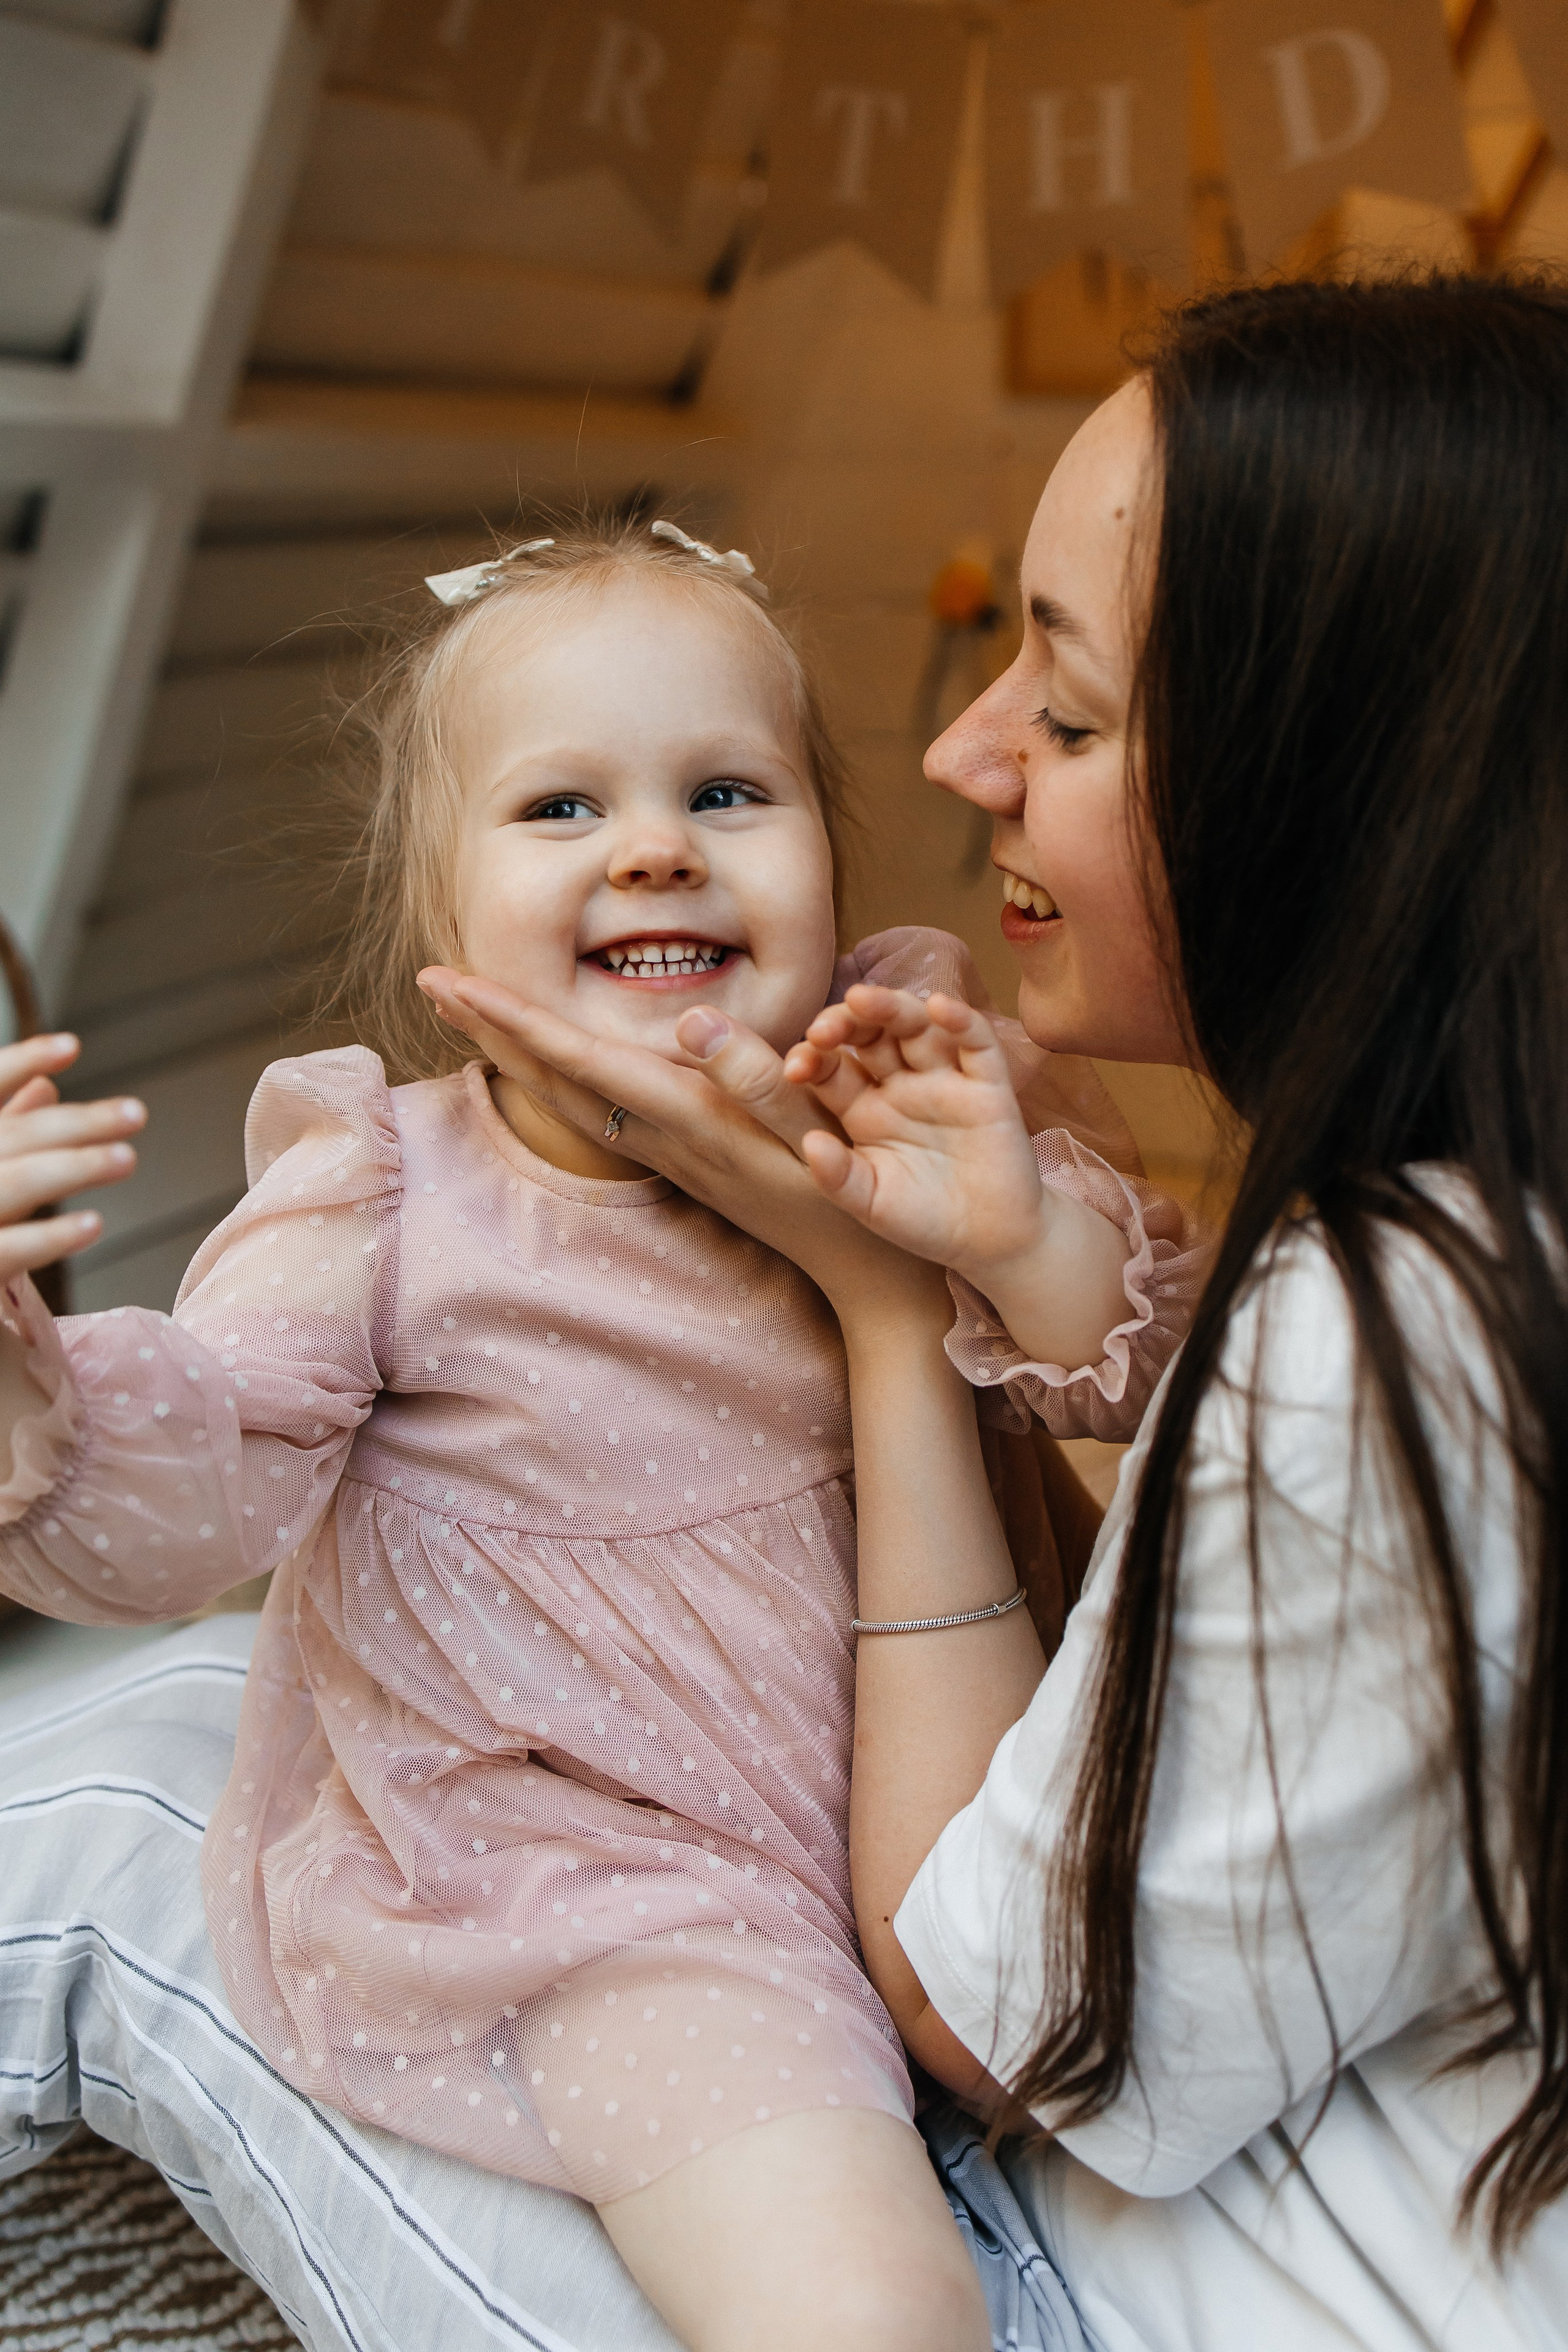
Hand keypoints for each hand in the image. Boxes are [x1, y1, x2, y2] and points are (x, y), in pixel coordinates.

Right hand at [0, 1034, 144, 1283]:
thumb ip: (5, 1129)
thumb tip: (47, 1085)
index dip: (18, 1062)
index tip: (71, 1047)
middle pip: (11, 1138)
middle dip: (74, 1123)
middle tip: (137, 1114)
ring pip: (11, 1184)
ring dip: (71, 1168)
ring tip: (127, 1158)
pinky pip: (6, 1250)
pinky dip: (48, 1237)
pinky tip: (93, 1223)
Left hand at [416, 969, 948, 1333]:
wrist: (869, 1275)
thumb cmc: (857, 1190)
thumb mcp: (816, 1128)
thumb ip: (754, 1072)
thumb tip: (688, 1020)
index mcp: (688, 1115)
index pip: (578, 1058)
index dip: (511, 1016)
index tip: (450, 980)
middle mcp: (664, 1138)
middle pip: (553, 1078)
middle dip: (490, 1026)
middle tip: (430, 979)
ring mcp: (670, 1155)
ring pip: (567, 1098)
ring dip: (515, 1054)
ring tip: (471, 1014)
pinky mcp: (684, 1162)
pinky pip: (596, 1113)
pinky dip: (556, 1079)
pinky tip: (549, 1068)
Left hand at [786, 987, 1048, 1290]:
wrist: (991, 1242)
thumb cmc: (923, 1221)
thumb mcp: (871, 1205)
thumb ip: (839, 1178)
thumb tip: (809, 1143)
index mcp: (863, 1109)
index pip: (830, 1067)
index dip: (812, 1058)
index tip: (794, 1068)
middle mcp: (901, 1085)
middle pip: (870, 1035)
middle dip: (846, 1023)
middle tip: (823, 1028)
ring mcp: (945, 1080)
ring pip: (917, 1026)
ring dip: (891, 1007)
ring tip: (862, 999)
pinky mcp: (989, 1085)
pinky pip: (976, 1044)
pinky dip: (961, 1021)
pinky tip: (940, 1008)